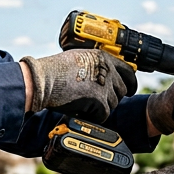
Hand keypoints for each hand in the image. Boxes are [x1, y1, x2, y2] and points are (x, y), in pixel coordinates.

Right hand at [21, 51, 137, 121]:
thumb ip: (95, 66)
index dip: (131, 83)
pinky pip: (103, 114)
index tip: (130, 91)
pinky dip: (93, 116)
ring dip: (100, 107)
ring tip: (84, 104)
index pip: (128, 71)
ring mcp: (105, 84)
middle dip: (112, 97)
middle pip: (122, 90)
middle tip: (98, 102)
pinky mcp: (99, 100)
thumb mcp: (80, 59)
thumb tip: (104, 79)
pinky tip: (81, 111)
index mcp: (104, 57)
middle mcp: (107, 69)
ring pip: (113, 103)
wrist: (43, 79)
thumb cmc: (55, 70)